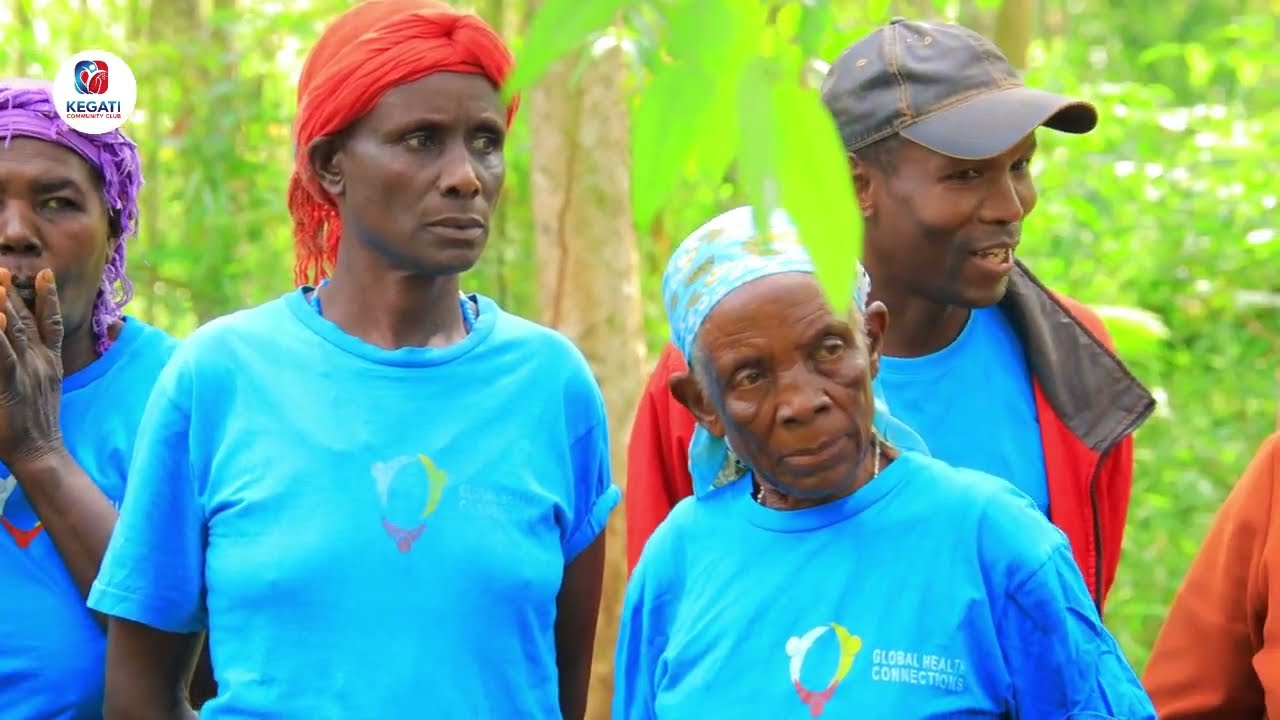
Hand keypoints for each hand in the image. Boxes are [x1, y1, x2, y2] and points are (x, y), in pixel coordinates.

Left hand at [0, 268, 64, 468]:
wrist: (41, 452)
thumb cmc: (34, 425)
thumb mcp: (44, 389)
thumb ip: (38, 366)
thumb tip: (25, 344)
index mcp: (49, 361)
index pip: (48, 321)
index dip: (44, 296)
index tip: (42, 274)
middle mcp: (39, 360)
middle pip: (24, 318)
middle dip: (12, 291)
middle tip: (3, 267)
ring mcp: (27, 370)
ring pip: (12, 329)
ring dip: (4, 302)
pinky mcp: (11, 384)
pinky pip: (3, 355)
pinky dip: (0, 334)